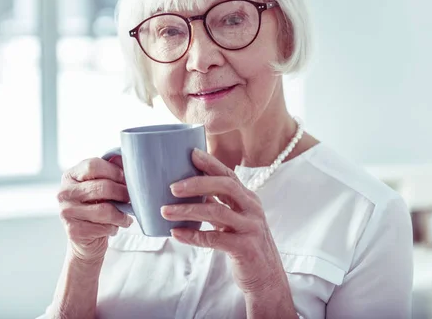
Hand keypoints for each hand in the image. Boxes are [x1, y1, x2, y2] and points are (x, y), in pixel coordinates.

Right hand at [58, 156, 132, 263]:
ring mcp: (66, 212)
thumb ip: (111, 171)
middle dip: (122, 193)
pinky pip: (103, 227)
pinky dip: (114, 227)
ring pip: (104, 210)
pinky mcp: (73, 231)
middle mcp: (64, 192)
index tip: (126, 179)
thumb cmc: (96, 207)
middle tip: (131, 199)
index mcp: (70, 176)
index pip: (93, 166)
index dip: (114, 171)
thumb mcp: (102, 186)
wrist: (85, 239)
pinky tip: (113, 227)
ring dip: (121, 214)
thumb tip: (123, 159)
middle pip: (101, 187)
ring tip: (125, 216)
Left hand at [160, 149, 290, 297]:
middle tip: (172, 187)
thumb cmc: (245, 246)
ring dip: (188, 210)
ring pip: (217, 212)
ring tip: (165, 211)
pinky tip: (177, 233)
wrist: (266, 278)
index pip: (229, 175)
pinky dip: (193, 235)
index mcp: (248, 199)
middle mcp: (252, 209)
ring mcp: (251, 228)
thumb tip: (188, 190)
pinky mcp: (245, 248)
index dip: (211, 163)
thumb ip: (218, 204)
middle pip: (225, 186)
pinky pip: (215, 238)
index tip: (191, 153)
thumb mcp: (234, 221)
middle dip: (197, 183)